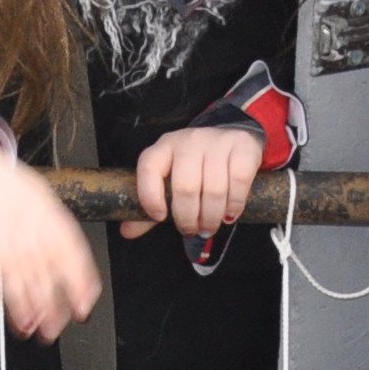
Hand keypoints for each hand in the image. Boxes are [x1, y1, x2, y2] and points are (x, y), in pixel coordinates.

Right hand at [0, 131, 100, 337]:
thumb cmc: (2, 185)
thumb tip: (76, 283)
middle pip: (39, 267)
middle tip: (49, 331)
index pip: (69, 251)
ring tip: (23, 326)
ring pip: (8, 267)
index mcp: (44, 211)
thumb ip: (54, 238)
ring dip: (18, 301)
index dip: (78, 283)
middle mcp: (21, 217)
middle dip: (47, 304)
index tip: (82, 309)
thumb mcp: (39, 201)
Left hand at [128, 125, 266, 241]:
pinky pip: (238, 181)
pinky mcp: (242, 147)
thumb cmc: (196, 165)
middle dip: (188, 217)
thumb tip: (127, 232)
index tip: (159, 217)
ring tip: (209, 227)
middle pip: (185, 187)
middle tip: (191, 230)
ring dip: (211, 217)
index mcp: (163, 147)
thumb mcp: (171, 177)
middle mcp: (187, 141)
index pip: (148, 168)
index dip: (150, 197)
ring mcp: (216, 142)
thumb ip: (152, 203)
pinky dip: (234, 205)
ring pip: (213, 189)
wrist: (233, 137)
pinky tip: (229, 214)